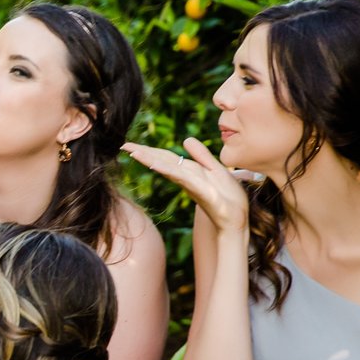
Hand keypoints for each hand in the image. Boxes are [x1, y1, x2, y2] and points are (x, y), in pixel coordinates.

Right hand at [120, 139, 249, 233]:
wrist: (237, 219)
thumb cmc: (228, 198)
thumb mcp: (215, 169)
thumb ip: (201, 155)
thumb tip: (186, 139)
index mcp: (189, 171)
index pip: (165, 158)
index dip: (149, 150)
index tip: (131, 145)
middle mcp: (186, 178)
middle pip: (161, 161)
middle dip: (143, 153)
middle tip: (123, 146)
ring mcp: (191, 185)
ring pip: (168, 168)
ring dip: (150, 160)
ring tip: (133, 152)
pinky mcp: (201, 192)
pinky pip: (182, 178)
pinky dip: (168, 170)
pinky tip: (156, 164)